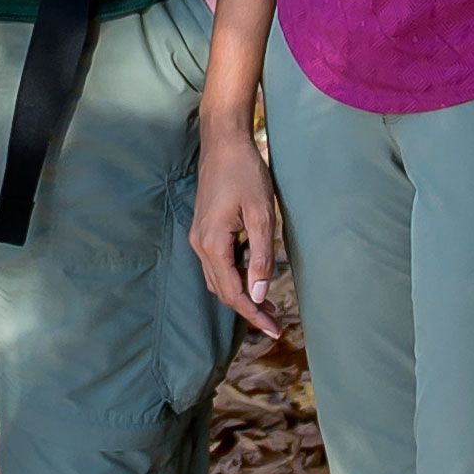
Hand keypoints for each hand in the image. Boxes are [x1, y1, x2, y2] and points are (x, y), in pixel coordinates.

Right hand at [189, 119, 290, 338]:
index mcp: (212, 245)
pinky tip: (251, 278)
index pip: (233, 293)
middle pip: (222, 291)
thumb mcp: (261, 215)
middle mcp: (199, 245)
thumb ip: (261, 256)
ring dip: (240, 295)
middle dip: (248, 309)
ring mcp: (198, 237)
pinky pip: (216, 265)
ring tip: (266, 306)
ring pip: (217, 280)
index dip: (253, 315)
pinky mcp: (203, 230)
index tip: (275, 330)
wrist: (223, 143)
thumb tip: (259, 293)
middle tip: (275, 323)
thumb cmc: (246, 173)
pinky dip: (233, 278)